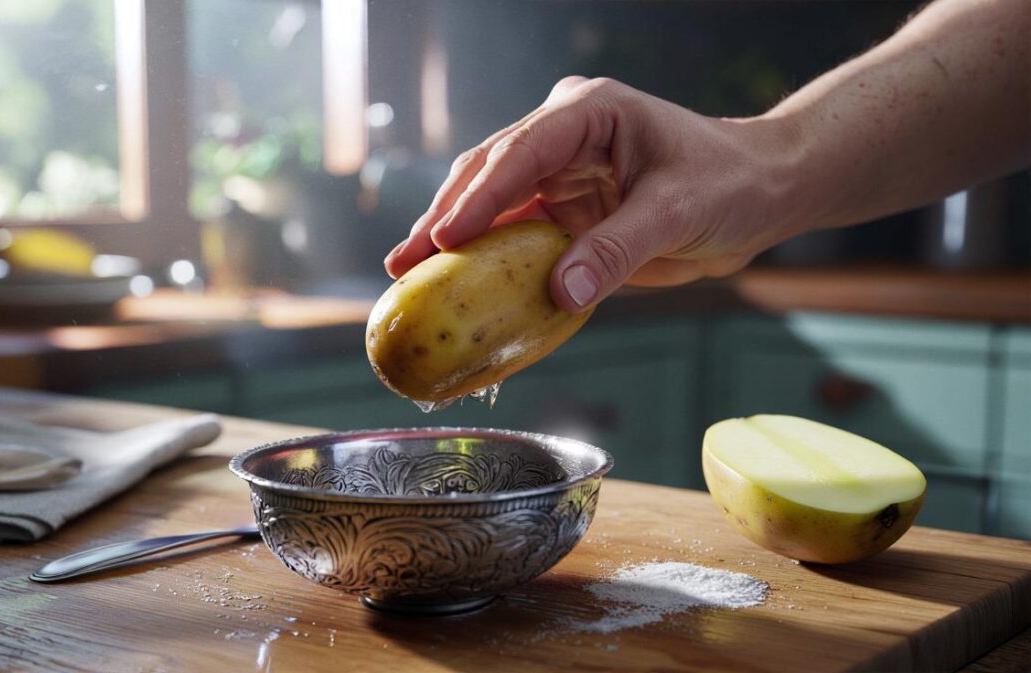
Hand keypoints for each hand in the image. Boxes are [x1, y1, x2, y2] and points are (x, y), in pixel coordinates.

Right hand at [383, 76, 799, 312]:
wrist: (761, 195)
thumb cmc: (730, 183)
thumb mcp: (677, 213)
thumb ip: (618, 250)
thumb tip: (560, 292)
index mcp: (587, 113)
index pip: (518, 153)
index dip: (477, 198)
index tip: (443, 239)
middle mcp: (563, 136)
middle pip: (488, 174)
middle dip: (444, 219)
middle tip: (403, 262)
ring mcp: (559, 173)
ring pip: (491, 205)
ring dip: (454, 242)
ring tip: (408, 275)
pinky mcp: (564, 209)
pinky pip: (516, 235)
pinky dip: (487, 262)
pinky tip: (458, 286)